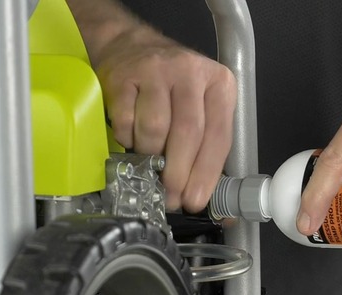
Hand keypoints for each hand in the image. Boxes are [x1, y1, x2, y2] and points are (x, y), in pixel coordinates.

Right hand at [94, 26, 235, 211]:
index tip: (195, 200)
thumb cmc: (173, 88)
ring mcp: (155, 71)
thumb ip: (208, 146)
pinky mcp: (122, 76)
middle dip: (179, 173)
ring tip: (149, 162)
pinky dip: (128, 139)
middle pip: (188, 133)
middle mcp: (190, 73)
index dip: (206, 173)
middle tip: (171, 197)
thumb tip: (206, 197)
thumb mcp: (203, 107)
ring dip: (151, 155)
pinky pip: (126, 121)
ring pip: (155, 128)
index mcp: (219, 85)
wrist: (131, 47)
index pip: (219, 135)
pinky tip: (132, 138)